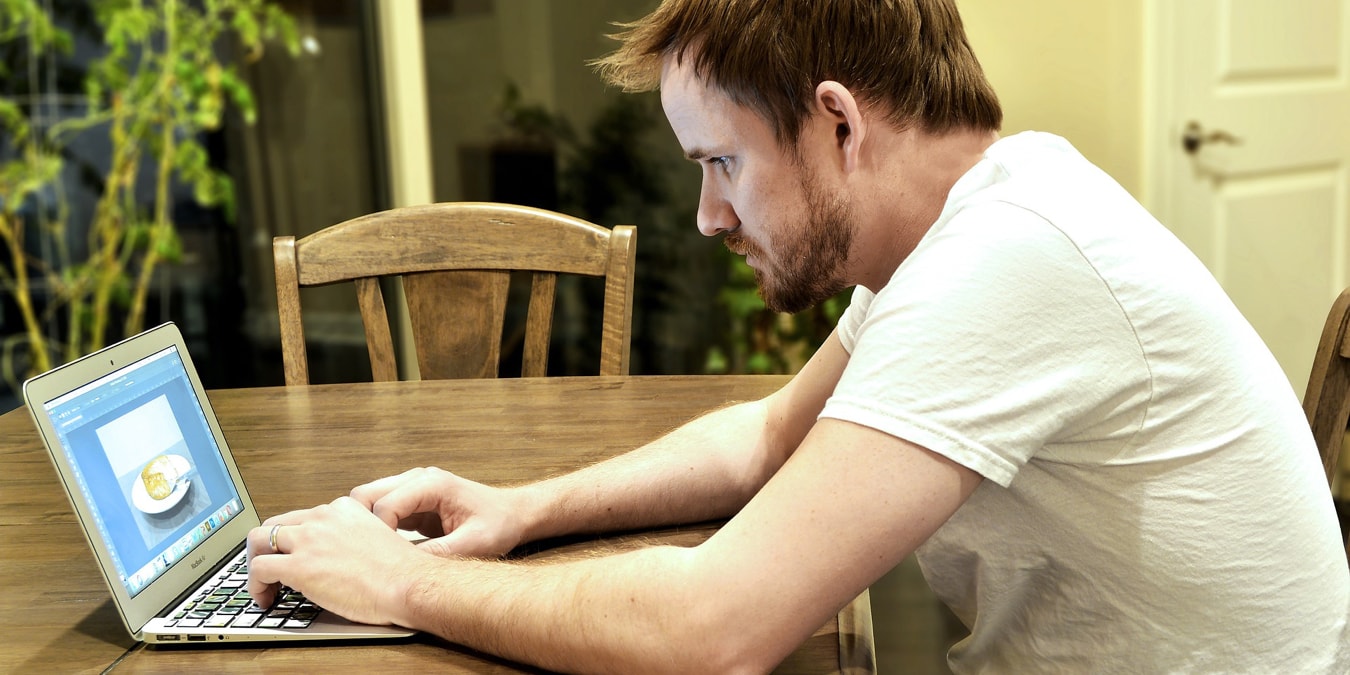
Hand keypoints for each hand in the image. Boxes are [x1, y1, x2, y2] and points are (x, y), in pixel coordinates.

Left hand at [246, 496, 433, 623]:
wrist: (408, 583)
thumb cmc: (400, 570)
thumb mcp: (377, 538)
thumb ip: (352, 539)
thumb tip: (338, 558)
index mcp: (343, 509)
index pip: (304, 517)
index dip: (295, 540)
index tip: (297, 555)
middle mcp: (322, 518)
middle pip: (275, 524)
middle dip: (268, 546)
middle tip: (271, 567)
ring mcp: (308, 540)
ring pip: (258, 540)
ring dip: (256, 562)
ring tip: (263, 583)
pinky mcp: (299, 566)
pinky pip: (259, 569)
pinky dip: (255, 585)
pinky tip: (266, 598)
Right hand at [349, 467, 528, 558]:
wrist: (514, 514)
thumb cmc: (499, 524)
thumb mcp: (474, 544)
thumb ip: (439, 554)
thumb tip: (405, 569)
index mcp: (433, 484)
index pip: (384, 504)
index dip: (377, 534)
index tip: (383, 560)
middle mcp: (418, 479)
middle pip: (365, 495)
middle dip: (362, 526)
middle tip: (371, 557)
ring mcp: (412, 487)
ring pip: (367, 500)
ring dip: (366, 526)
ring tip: (377, 554)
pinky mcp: (411, 501)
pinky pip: (380, 510)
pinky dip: (376, 528)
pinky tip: (384, 550)